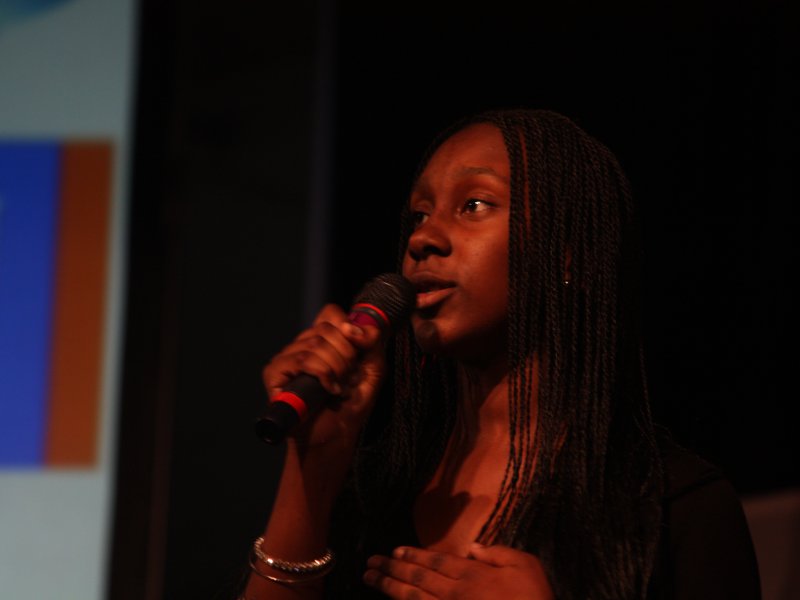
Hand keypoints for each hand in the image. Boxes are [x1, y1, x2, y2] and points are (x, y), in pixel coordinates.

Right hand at [261, 303, 385, 449]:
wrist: (334, 437)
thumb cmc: (350, 406)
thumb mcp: (372, 370)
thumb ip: (372, 342)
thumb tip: (356, 326)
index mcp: (322, 340)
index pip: (330, 314)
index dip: (347, 326)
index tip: (358, 347)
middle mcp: (301, 345)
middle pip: (326, 328)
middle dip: (346, 355)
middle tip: (348, 377)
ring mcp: (285, 358)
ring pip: (315, 344)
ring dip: (336, 368)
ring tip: (338, 387)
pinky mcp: (274, 373)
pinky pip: (301, 360)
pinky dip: (322, 374)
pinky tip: (327, 390)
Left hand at [363, 544, 553, 599]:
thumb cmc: (536, 598)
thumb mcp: (526, 565)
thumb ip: (498, 552)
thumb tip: (473, 548)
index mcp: (474, 575)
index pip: (436, 561)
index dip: (413, 555)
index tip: (394, 551)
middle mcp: (457, 594)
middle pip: (417, 579)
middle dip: (391, 569)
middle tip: (370, 562)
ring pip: (413, 599)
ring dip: (388, 587)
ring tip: (370, 578)